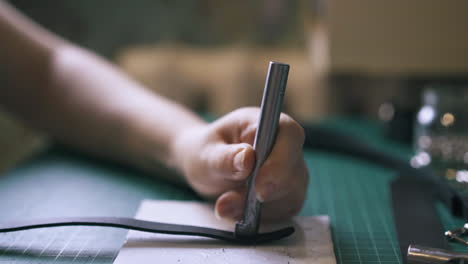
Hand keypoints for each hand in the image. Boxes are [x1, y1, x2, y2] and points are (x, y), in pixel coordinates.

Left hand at [172, 107, 307, 221]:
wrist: (205, 166)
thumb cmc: (206, 152)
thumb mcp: (206, 153)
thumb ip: (225, 157)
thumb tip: (247, 158)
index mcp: (266, 123)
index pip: (289, 134)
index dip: (280, 160)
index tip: (259, 184)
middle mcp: (285, 145)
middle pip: (295, 168)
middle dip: (267, 190)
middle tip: (230, 201)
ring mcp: (291, 170)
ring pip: (292, 193)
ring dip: (259, 207)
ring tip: (225, 205)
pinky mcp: (288, 192)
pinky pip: (284, 209)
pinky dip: (261, 216)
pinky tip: (238, 211)